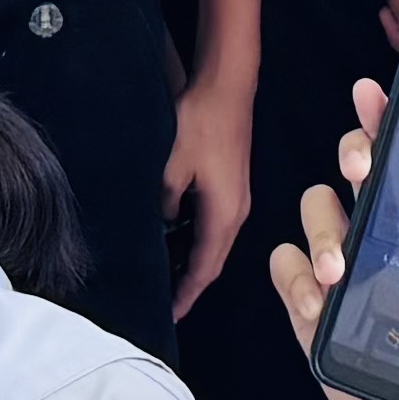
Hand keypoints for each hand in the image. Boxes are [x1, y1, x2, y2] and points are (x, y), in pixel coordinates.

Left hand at [166, 63, 254, 319]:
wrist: (227, 83)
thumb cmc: (202, 121)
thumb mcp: (172, 166)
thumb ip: (165, 203)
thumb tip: (162, 224)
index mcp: (224, 213)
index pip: (205, 268)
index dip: (187, 294)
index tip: (170, 316)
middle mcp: (236, 210)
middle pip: (213, 259)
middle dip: (191, 283)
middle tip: (166, 303)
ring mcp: (237, 197)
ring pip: (213, 241)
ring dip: (193, 261)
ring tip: (168, 277)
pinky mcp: (232, 183)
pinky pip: (214, 223)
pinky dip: (197, 239)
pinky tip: (177, 237)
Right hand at [273, 79, 398, 399]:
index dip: (386, 116)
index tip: (378, 91)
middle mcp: (380, 230)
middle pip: (351, 164)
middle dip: (351, 151)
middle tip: (363, 169)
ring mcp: (340, 263)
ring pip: (314, 207)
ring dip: (322, 230)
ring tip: (340, 271)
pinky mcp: (308, 302)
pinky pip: (284, 265)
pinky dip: (295, 278)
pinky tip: (318, 305)